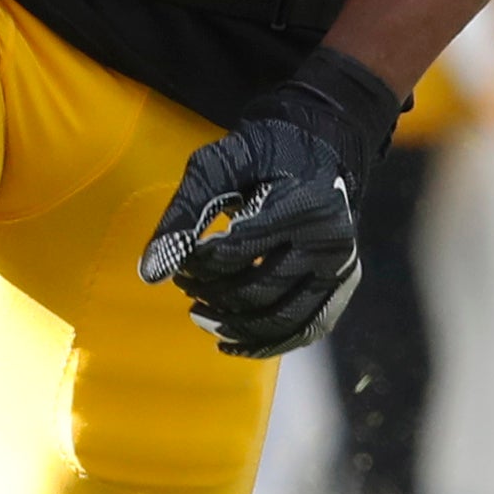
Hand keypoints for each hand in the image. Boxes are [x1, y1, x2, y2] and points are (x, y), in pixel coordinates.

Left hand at [138, 51, 400, 358]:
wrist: (320, 148)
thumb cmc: (263, 154)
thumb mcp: (217, 165)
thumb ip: (184, 213)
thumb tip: (150, 273)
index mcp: (302, 205)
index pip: (236, 253)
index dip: (197, 263)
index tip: (181, 259)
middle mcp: (330, 241)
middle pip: (256, 291)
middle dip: (210, 293)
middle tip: (186, 284)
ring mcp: (341, 267)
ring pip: (279, 319)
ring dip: (231, 326)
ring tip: (200, 313)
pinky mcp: (342, 285)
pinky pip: (305, 330)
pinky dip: (265, 345)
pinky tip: (230, 342)